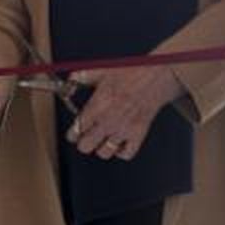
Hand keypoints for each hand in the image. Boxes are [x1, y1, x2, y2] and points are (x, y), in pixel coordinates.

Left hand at [65, 65, 182, 161]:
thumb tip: (70, 81)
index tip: (73, 132)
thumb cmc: (130, 73)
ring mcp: (123, 130)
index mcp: (97, 107)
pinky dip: (121, 152)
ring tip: (102, 140)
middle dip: (83, 142)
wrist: (155, 76)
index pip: (75, 130)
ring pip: (103, 153)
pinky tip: (119, 143)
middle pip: (85, 146)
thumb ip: (82, 77)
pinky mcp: (138, 135)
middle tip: (86, 137)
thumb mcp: (101, 70)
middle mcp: (108, 121)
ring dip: (101, 147)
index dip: (72, 133)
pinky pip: (126, 154)